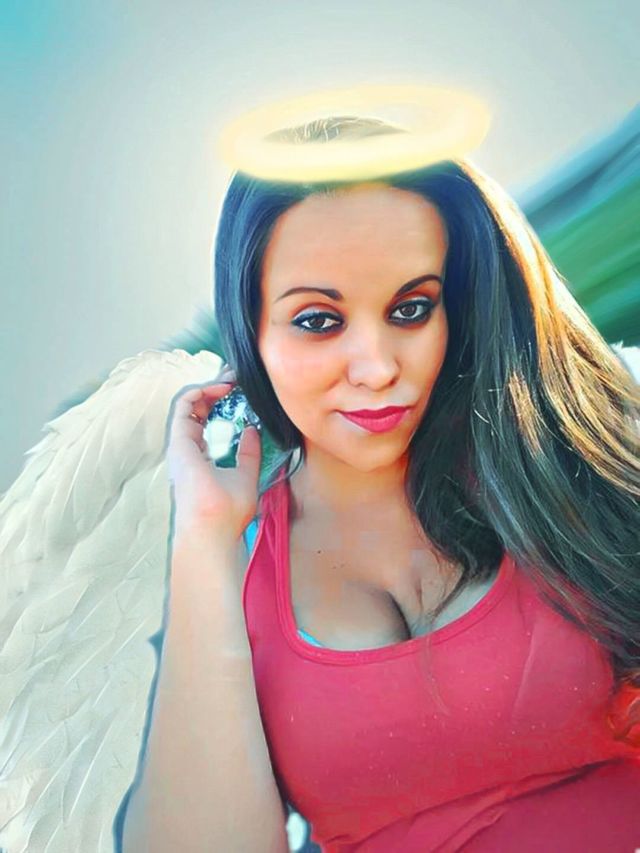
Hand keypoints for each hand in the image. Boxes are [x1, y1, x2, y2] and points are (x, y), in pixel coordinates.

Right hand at [166, 364, 260, 540]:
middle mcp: (187, 448)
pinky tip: (221, 387)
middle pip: (195, 408)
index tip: (238, 390)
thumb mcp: (246, 475)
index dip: (218, 401)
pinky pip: (183, 405)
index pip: (203, 420)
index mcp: (199, 457)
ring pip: (187, 403)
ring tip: (230, 378)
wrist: (214, 526)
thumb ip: (248, 453)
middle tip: (235, 376)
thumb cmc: (227, 511)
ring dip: (208, 385)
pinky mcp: (179, 440)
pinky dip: (200, 390)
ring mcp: (180, 444)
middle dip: (214, 388)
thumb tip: (252, 430)